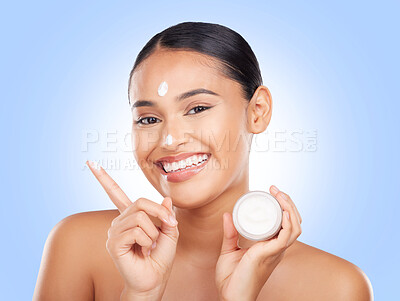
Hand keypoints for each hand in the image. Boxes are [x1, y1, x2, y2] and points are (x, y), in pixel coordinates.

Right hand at [86, 160, 178, 299]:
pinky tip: (142, 251)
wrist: (154, 279)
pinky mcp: (113, 243)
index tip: (91, 162)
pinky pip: (136, 231)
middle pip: (140, 202)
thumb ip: (166, 216)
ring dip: (154, 232)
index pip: (114, 193)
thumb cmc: (160, 258)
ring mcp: (114, 232)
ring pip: (140, 217)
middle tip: (169, 226)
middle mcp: (118, 222)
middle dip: (159, 214)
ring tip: (150, 245)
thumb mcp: (170, 233)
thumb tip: (166, 199)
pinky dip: (147, 241)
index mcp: (129, 217)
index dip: (104, 178)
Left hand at [215, 185, 301, 300]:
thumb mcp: (229, 251)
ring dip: (289, 208)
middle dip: (288, 203)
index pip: (286, 224)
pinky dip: (288, 223)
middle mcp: (277, 249)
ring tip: (279, 194)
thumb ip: (230, 234)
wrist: (231, 297)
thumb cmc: (232, 278)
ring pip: (294, 227)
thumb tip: (227, 215)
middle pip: (294, 222)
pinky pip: (285, 237)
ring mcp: (275, 252)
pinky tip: (283, 212)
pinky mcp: (269, 255)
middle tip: (275, 189)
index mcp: (270, 247)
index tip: (272, 192)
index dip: (284, 207)